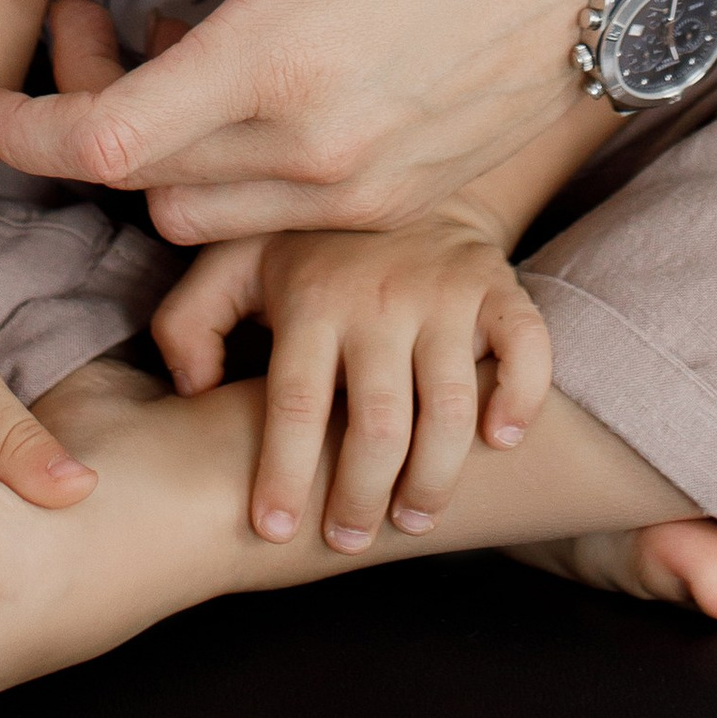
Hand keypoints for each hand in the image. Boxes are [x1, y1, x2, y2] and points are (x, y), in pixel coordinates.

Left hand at [0, 0, 602, 241]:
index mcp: (276, 61)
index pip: (103, 144)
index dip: (17, 136)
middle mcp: (312, 151)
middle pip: (140, 188)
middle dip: (88, 131)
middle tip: (91, 38)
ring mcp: (358, 195)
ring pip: (199, 216)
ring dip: (161, 157)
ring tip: (182, 55)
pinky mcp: (393, 209)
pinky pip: (269, 218)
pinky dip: (232, 169)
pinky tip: (256, 86)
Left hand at [153, 204, 551, 553]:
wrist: (398, 179)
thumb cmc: (307, 246)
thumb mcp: (232, 264)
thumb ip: (189, 322)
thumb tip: (193, 390)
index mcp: (311, 297)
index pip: (297, 402)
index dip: (286, 474)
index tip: (274, 530)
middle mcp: (379, 296)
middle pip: (378, 423)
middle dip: (362, 497)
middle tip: (349, 537)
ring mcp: (444, 291)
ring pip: (451, 406)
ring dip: (435, 478)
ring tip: (413, 516)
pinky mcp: (497, 287)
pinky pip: (526, 349)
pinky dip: (521, 400)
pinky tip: (500, 441)